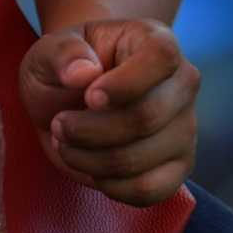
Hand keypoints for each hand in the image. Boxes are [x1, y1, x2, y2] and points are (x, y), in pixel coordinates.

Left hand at [18, 18, 199, 206]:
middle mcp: (181, 83)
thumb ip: (62, 54)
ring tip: (67, 141)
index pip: (161, 58)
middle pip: (147, 117)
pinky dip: (109, 185)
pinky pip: (150, 190)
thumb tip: (83, 73)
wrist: (68, 99)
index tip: (88, 97)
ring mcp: (185, 127)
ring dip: (89, 158)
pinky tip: (90, 166)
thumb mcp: (47, 52)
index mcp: (155, 41)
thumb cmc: (63, 69)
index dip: (124, 83)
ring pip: (142, 158)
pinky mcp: (178, 167)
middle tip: (58, 124)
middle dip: (89, 129)